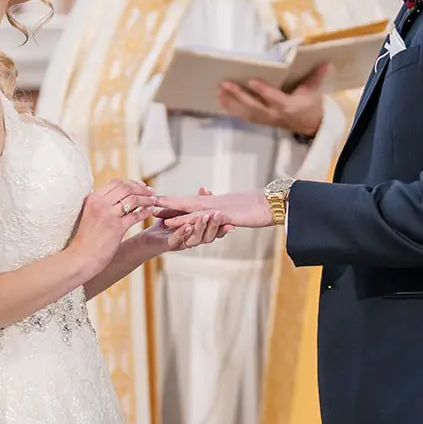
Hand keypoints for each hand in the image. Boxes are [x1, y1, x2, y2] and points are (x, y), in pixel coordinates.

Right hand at [68, 178, 157, 273]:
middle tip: (151, 192)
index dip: (132, 182)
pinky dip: (144, 212)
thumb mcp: (90, 214)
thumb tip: (121, 195)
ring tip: (153, 201)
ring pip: (133, 200)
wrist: (81, 257)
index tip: (141, 185)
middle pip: (126, 188)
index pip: (116, 182)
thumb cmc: (86, 238)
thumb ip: (102, 204)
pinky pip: (135, 216)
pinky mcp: (116, 228)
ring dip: (146, 199)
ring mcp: (108, 215)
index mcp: (93, 198)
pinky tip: (149, 212)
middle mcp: (100, 204)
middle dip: (141, 189)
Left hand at [142, 188, 231, 252]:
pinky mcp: (169, 244)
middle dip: (215, 225)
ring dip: (201, 227)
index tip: (232, 222)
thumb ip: (195, 203)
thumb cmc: (166, 227)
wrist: (148, 240)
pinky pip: (178, 239)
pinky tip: (187, 226)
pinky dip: (183, 232)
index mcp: (199, 233)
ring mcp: (182, 242)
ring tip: (205, 217)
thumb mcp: (183, 212)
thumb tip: (204, 189)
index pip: (215, 232)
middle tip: (220, 215)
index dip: (224, 228)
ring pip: (196, 238)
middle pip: (209, 236)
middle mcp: (193, 239)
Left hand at [153, 188, 272, 229]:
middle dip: (168, 204)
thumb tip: (215, 202)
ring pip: (192, 210)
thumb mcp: (236, 206)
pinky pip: (205, 218)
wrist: (273, 203)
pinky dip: (191, 220)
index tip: (158, 201)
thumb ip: (223, 205)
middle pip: (186, 202)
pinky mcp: (226, 215)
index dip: (174, 202)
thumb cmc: (257, 206)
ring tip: (158, 212)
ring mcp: (219, 209)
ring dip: (175, 211)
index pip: (190, 201)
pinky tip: (182, 223)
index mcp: (215, 202)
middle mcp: (214, 203)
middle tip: (149, 202)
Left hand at [217, 63, 327, 135]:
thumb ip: (316, 76)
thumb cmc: (311, 105)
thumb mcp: (315, 91)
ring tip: (218, 91)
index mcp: (289, 105)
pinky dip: (232, 110)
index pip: (274, 98)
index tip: (251, 81)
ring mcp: (267, 120)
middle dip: (239, 96)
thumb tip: (325, 63)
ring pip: (246, 113)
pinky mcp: (261, 122)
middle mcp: (275, 114)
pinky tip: (221, 101)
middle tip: (226, 84)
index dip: (263, 91)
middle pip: (255, 107)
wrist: (310, 126)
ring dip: (231, 103)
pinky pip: (245, 117)